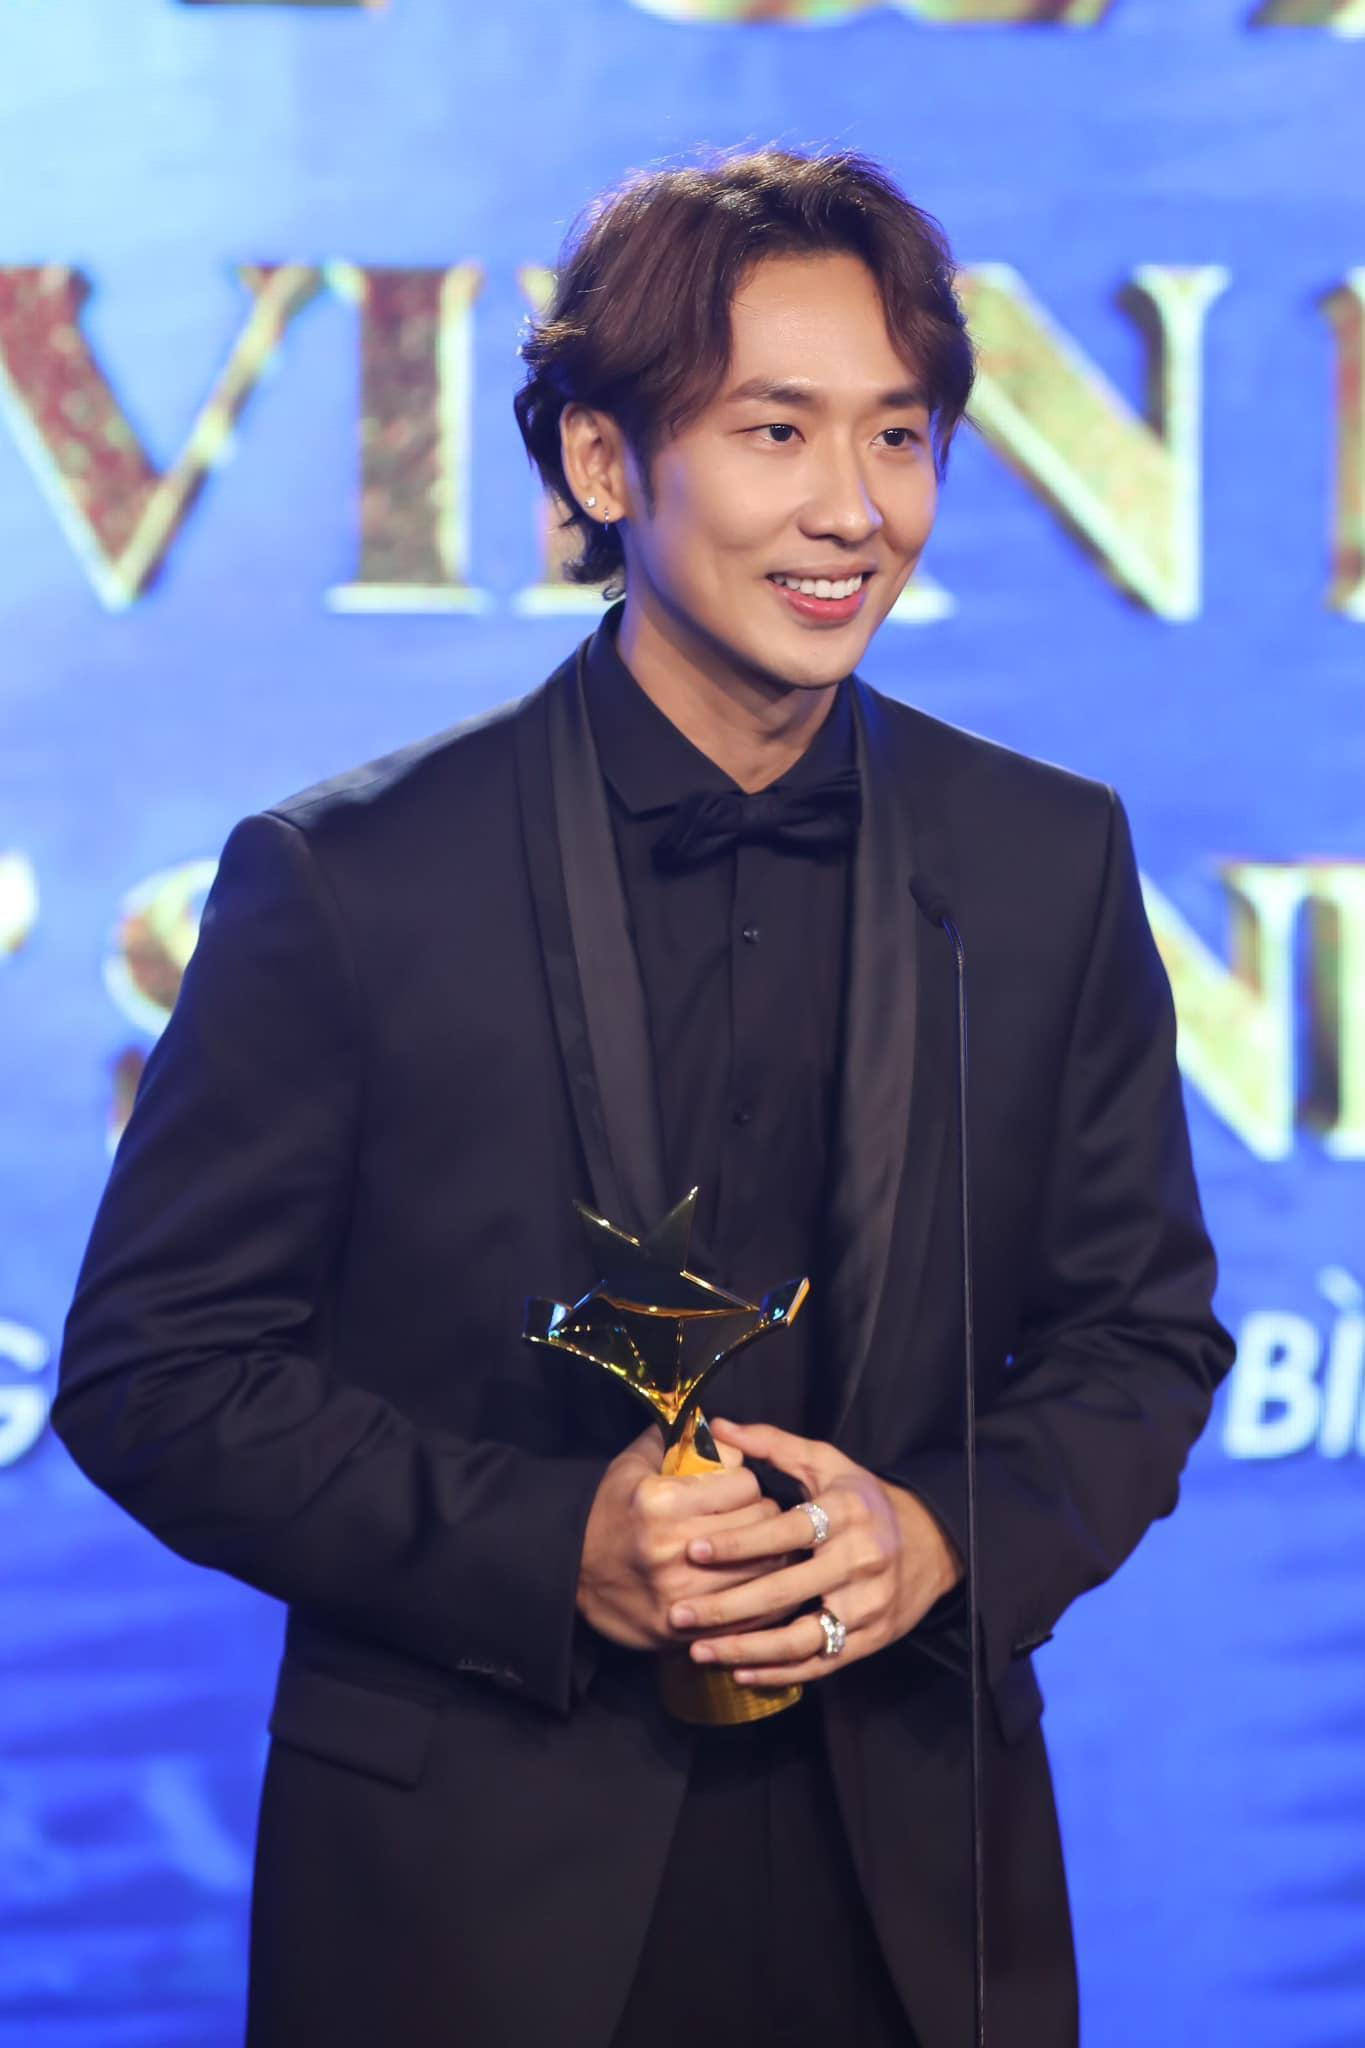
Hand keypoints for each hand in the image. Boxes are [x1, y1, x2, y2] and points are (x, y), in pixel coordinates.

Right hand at [576, 1423, 785, 1651]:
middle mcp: (672, 1546)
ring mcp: (679, 1592)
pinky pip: (748, 1612)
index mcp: (662, 1501)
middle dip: (763, 1516)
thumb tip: (719, 1425)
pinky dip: (760, 1598)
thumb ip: (676, 1438)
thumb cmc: (610, 1511)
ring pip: (764, 1567)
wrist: (570, 1572)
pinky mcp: (683, 1628)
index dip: (746, 1483)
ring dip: (767, 1555)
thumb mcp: (633, 1464)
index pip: (745, 1484)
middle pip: (759, 1523)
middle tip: (753, 1518)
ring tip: (757, 1549)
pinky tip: (756, 1585)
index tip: (737, 1489)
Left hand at [666, 1419, 963, 1688]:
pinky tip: (738, 1671)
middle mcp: (859, 1561)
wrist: (930, 1544)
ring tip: (700, 1651)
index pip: (785, 1531)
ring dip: (746, 1648)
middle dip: (726, 1605)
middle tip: (678, 1612)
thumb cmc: (863, 1499)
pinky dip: (777, 1672)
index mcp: (846, 1513)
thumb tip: (717, 1427)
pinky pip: (819, 1664)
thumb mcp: (826, 1463)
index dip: (738, 1542)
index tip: (693, 1550)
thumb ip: (772, 1444)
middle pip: (785, 1590)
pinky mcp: (870, 1639)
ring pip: (800, 1638)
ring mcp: (866, 1606)